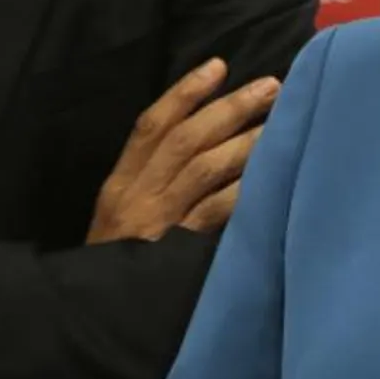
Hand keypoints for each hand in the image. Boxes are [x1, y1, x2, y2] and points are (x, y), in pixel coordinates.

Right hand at [86, 58, 280, 243]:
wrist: (99, 312)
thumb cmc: (117, 258)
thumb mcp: (118, 212)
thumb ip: (149, 176)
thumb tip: (202, 132)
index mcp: (120, 183)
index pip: (150, 126)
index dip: (184, 92)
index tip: (218, 65)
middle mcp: (139, 195)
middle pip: (186, 139)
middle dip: (229, 108)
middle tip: (269, 86)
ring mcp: (161, 221)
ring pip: (206, 168)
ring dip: (245, 141)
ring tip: (280, 122)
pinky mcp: (181, 249)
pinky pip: (218, 212)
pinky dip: (244, 190)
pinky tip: (271, 174)